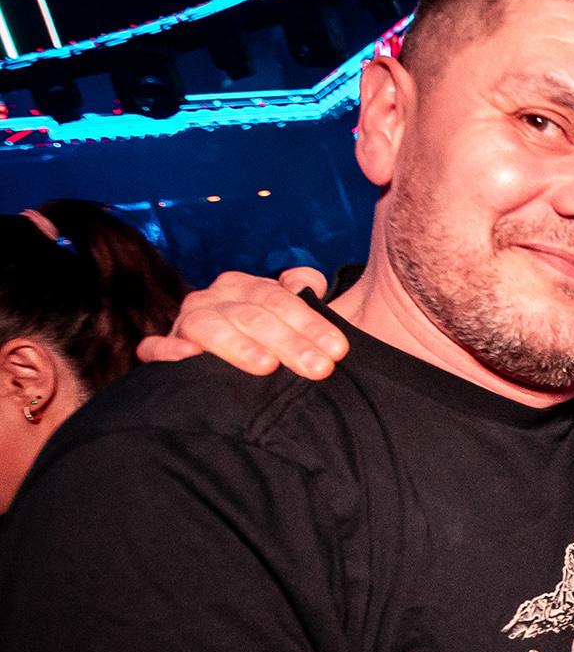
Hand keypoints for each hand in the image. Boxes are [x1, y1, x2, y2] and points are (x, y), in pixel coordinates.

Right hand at [136, 268, 344, 378]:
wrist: (234, 363)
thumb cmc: (273, 341)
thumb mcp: (292, 316)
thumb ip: (304, 295)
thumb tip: (312, 282)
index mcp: (246, 287)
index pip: (280, 300)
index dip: (311, 323)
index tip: (338, 350)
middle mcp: (215, 299)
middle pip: (253, 316)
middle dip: (289, 343)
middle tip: (318, 368)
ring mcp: (187, 322)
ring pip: (211, 328)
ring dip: (239, 346)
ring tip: (266, 366)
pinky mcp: (163, 349)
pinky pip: (156, 348)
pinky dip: (168, 351)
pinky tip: (188, 356)